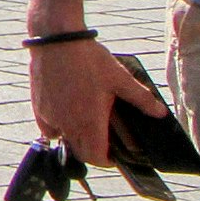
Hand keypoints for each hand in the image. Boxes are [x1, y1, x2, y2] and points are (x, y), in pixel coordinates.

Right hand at [31, 35, 165, 164]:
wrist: (57, 39)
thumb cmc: (89, 59)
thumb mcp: (120, 78)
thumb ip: (142, 99)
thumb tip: (160, 113)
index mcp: (89, 122)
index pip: (95, 158)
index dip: (106, 161)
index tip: (113, 155)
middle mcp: (68, 123)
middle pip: (79, 153)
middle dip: (91, 151)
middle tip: (101, 139)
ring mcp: (50, 115)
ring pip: (62, 139)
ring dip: (74, 138)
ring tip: (83, 124)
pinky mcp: (38, 105)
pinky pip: (47, 127)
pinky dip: (55, 127)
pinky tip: (63, 113)